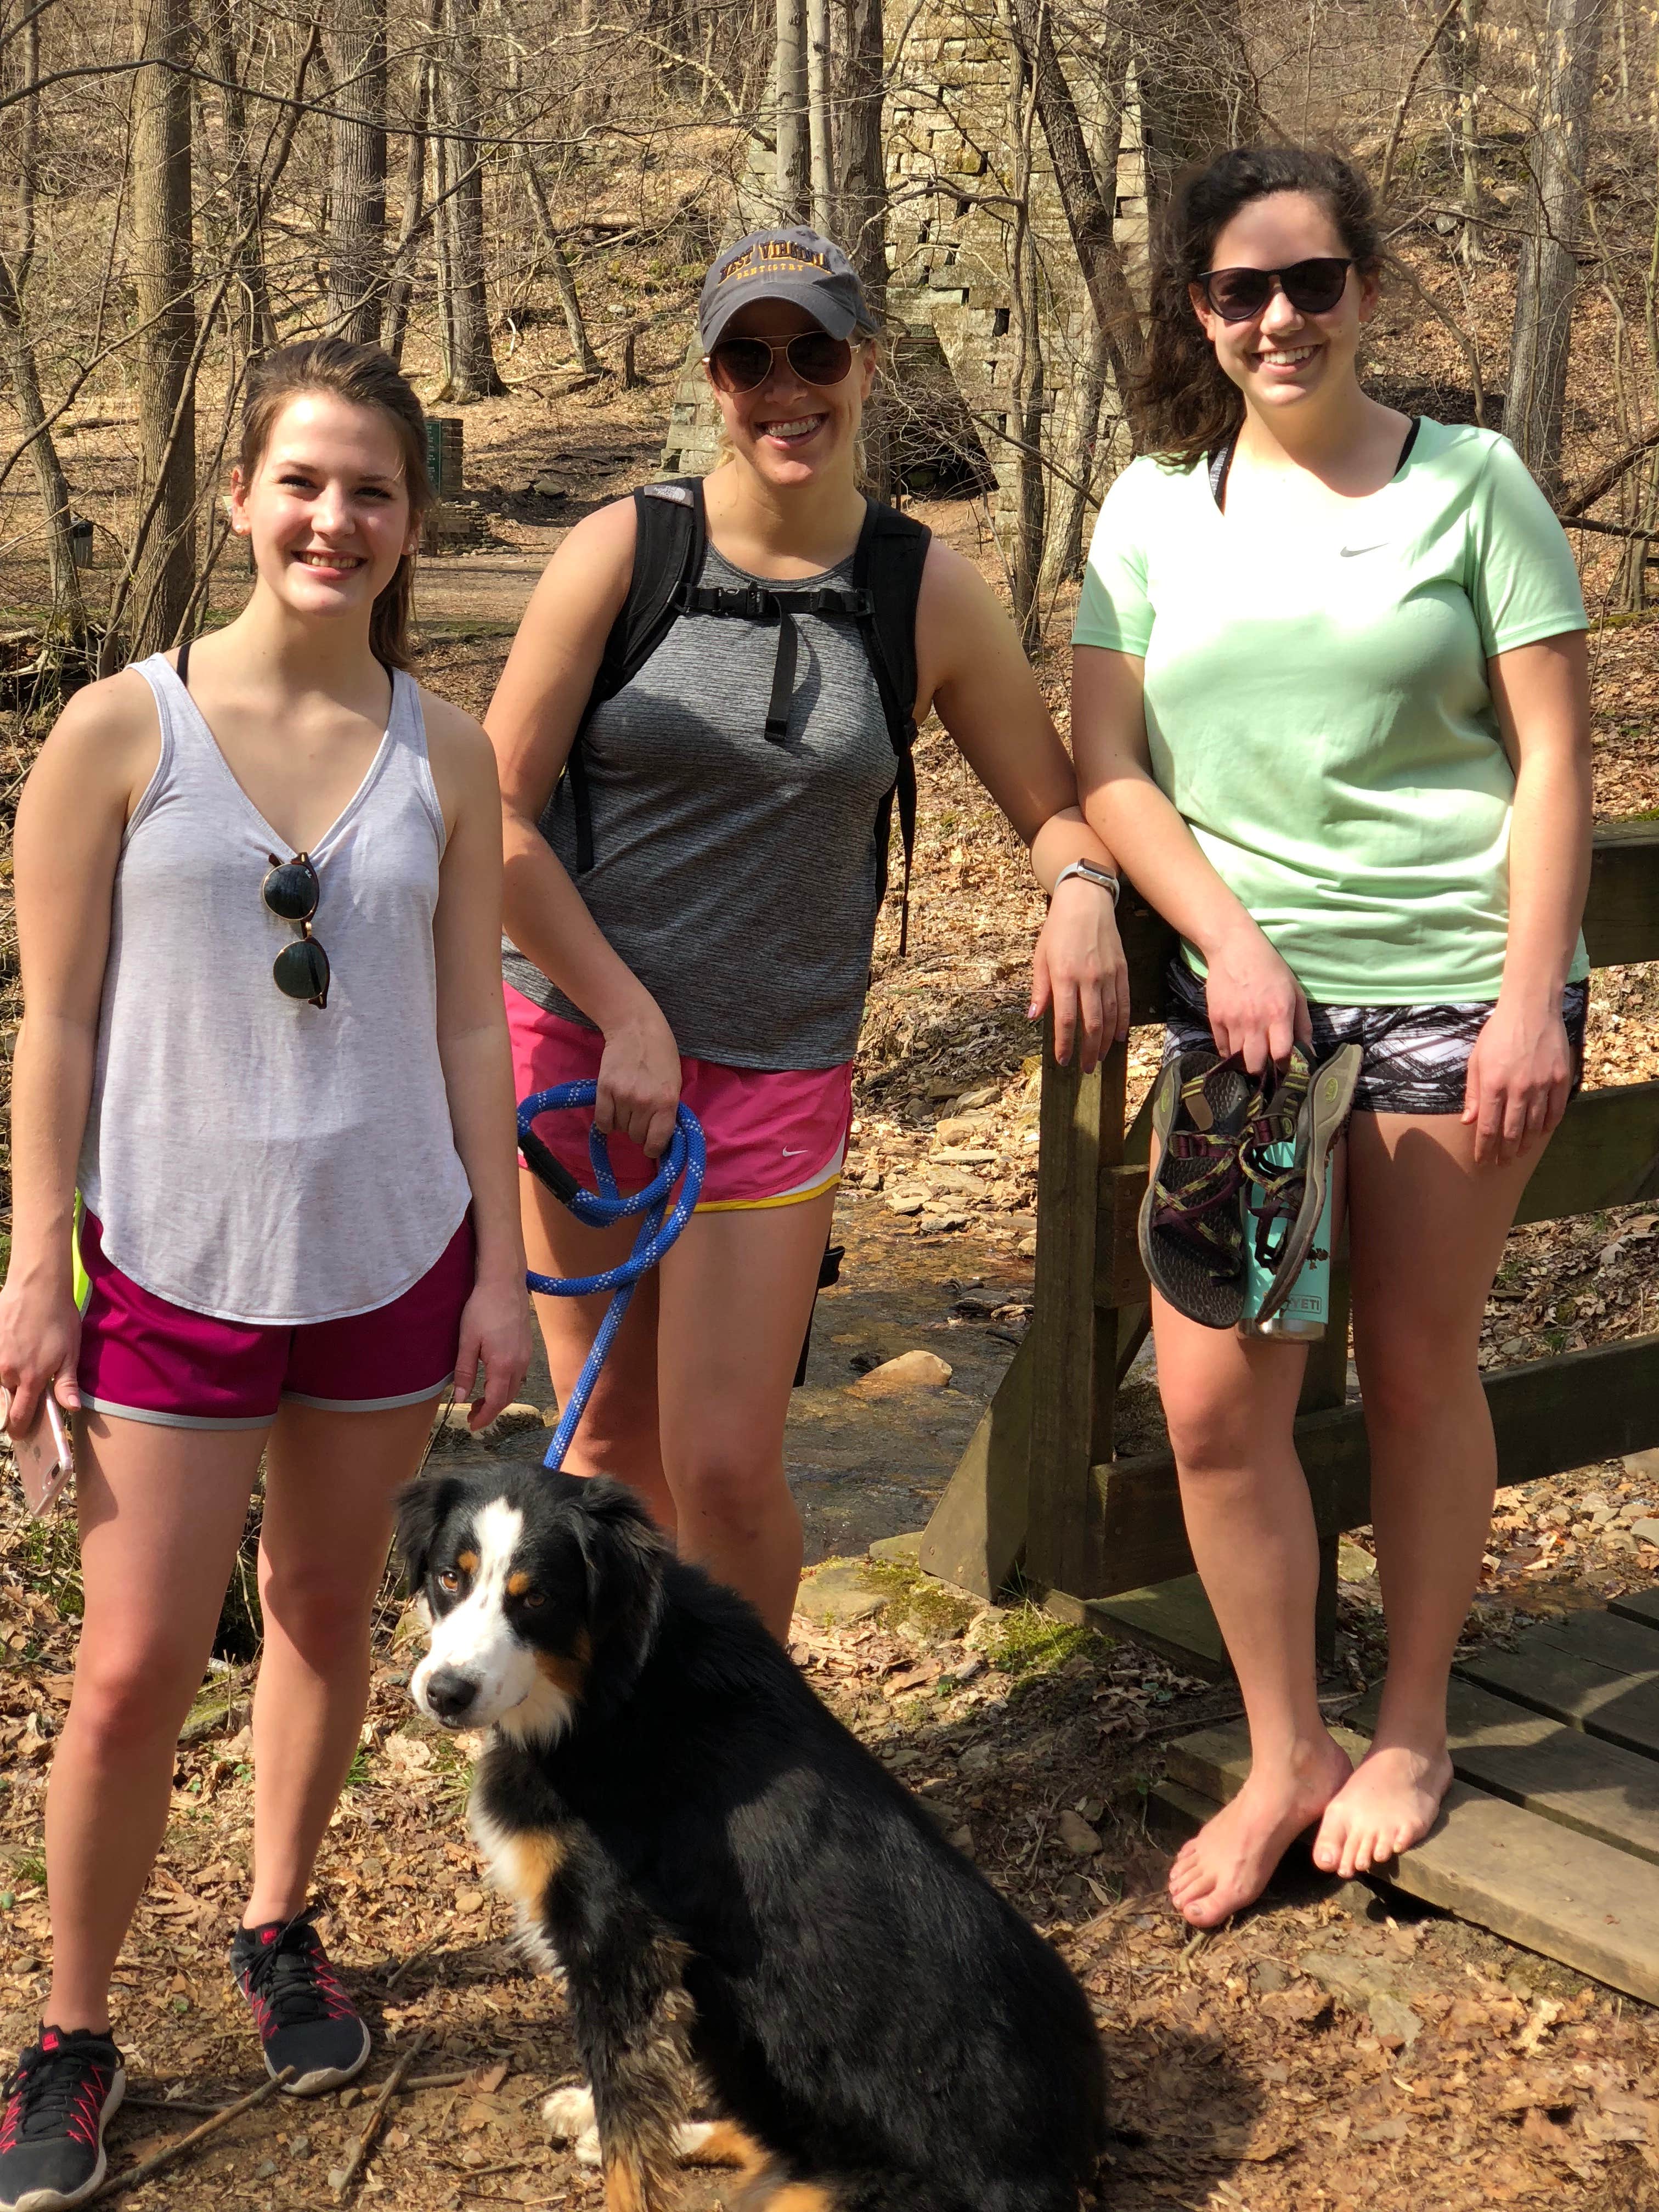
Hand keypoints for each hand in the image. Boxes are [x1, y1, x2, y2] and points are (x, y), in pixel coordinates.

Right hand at [0, 1268, 82, 1437]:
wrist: (37, 1287)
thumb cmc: (58, 1319)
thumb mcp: (70, 1353)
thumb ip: (66, 1383)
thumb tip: (70, 1409)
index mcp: (30, 1378)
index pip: (20, 1416)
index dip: (20, 1429)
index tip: (21, 1435)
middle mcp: (6, 1372)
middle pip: (6, 1399)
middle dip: (13, 1403)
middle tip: (23, 1397)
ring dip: (6, 1381)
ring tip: (20, 1368)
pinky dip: (1, 1362)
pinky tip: (12, 1349)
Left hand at [453, 1270, 534, 1431]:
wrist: (505, 1282)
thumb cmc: (483, 1308)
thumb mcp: (467, 1340)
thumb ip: (464, 1372)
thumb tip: (461, 1399)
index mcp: (503, 1365)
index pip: (496, 1401)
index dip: (485, 1416)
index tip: (472, 1426)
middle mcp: (520, 1364)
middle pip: (508, 1397)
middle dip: (491, 1410)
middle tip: (472, 1415)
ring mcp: (526, 1355)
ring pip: (514, 1386)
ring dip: (499, 1397)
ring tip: (480, 1400)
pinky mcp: (527, 1347)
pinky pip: (519, 1374)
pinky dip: (506, 1384)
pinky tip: (493, 1379)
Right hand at [594, 1008, 681, 1159]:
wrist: (636, 1028)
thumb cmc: (662, 1054)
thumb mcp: (675, 1084)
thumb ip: (667, 1110)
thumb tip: (658, 1137)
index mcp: (667, 1102)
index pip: (657, 1141)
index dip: (653, 1147)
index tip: (651, 1145)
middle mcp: (644, 1102)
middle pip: (637, 1136)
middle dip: (639, 1130)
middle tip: (640, 1115)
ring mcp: (623, 1096)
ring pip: (620, 1128)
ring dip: (623, 1122)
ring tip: (627, 1105)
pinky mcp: (604, 1089)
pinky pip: (603, 1120)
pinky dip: (607, 1121)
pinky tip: (612, 1111)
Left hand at [1029, 876, 1129, 1070]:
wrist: (1086, 900)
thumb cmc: (1058, 929)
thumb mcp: (1040, 957)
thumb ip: (1040, 989)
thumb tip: (1034, 1017)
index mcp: (1064, 976)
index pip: (1067, 1020)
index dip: (1065, 1044)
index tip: (1063, 1060)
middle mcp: (1088, 978)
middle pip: (1092, 1024)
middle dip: (1088, 1050)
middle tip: (1084, 1067)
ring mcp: (1108, 975)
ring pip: (1111, 1017)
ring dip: (1105, 1041)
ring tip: (1099, 1057)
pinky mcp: (1121, 970)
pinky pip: (1124, 1002)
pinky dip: (1122, 1022)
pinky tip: (1118, 1037)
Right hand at [1200, 923, 1311, 1074]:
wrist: (1234, 948)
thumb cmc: (1271, 968)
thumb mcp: (1295, 992)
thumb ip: (1303, 1024)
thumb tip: (1308, 1053)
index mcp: (1279, 1014)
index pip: (1281, 1055)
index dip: (1283, 1065)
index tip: (1284, 1066)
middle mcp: (1255, 1022)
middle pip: (1255, 1064)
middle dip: (1261, 1070)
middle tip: (1264, 1065)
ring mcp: (1233, 1021)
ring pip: (1237, 1058)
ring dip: (1245, 1060)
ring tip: (1250, 1054)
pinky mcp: (1215, 1018)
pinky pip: (1221, 1047)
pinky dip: (1228, 1051)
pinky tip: (1236, 1045)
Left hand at [1463, 996, 1572, 1165]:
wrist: (1531, 1009)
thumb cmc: (1498, 1033)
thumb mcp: (1476, 1060)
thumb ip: (1473, 1093)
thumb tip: (1469, 1121)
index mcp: (1493, 1085)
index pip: (1488, 1128)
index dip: (1485, 1149)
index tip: (1483, 1160)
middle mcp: (1518, 1090)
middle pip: (1511, 1132)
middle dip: (1504, 1152)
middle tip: (1501, 1163)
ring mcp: (1542, 1085)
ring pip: (1534, 1125)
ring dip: (1525, 1143)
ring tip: (1518, 1153)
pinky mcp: (1560, 1079)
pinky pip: (1555, 1111)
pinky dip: (1548, 1126)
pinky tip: (1540, 1133)